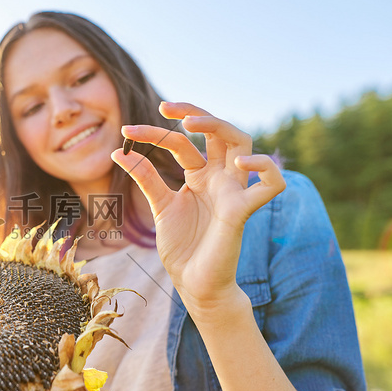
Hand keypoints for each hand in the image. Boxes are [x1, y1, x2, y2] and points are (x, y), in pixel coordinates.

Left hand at [111, 102, 285, 321]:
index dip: (156, 133)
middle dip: (196, 112)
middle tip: (165, 107)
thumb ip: (145, 178)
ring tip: (192, 124)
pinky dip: (265, 168)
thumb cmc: (182, 247)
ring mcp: (233, 192)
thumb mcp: (160, 206)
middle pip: (219, 131)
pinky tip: (241, 163)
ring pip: (245, 144)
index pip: (182, 143)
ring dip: (222, 126)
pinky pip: (272, 184)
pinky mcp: (243, 211)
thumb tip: (119, 151)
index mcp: (200, 176)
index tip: (127, 131)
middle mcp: (219, 178)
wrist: (193, 283)